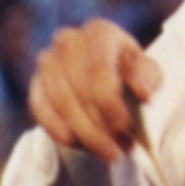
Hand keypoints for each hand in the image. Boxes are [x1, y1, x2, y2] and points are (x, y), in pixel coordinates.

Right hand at [28, 19, 164, 162]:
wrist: (107, 74)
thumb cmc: (131, 72)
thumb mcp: (149, 72)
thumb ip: (148, 78)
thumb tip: (143, 93)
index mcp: (99, 33)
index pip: (98, 70)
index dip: (110, 102)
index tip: (124, 126)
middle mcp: (68, 42)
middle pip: (79, 90)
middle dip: (100, 125)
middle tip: (121, 148)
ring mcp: (48, 62)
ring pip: (62, 104)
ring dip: (86, 134)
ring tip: (110, 152)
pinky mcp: (36, 84)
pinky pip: (41, 110)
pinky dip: (57, 130)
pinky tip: (76, 144)